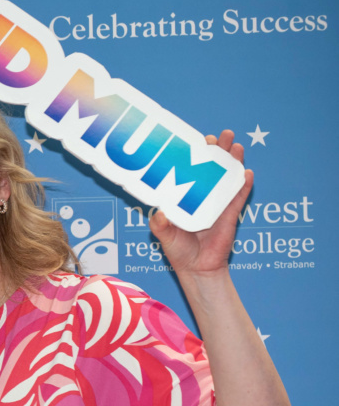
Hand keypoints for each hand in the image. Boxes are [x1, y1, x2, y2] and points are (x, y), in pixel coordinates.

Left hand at [149, 130, 252, 277]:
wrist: (197, 269)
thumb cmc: (178, 250)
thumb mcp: (163, 234)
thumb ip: (160, 224)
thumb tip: (159, 213)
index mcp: (186, 196)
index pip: (191, 169)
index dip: (195, 154)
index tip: (197, 140)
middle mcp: (203, 196)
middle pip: (213, 168)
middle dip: (217, 151)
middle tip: (219, 136)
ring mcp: (218, 204)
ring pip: (228, 178)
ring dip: (233, 161)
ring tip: (235, 146)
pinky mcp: (231, 215)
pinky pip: (239, 197)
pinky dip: (243, 185)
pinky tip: (246, 172)